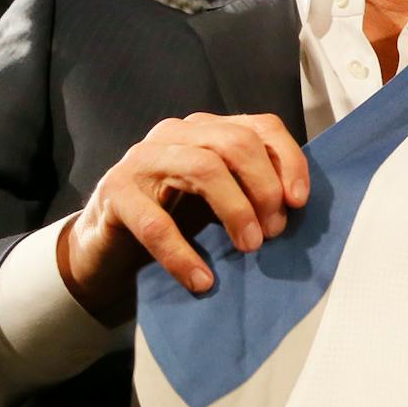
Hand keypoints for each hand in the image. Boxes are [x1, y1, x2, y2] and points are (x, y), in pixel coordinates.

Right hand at [59, 112, 309, 321]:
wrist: (107, 244)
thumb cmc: (173, 216)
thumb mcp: (219, 197)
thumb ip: (252, 190)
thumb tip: (296, 206)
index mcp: (207, 128)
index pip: (260, 126)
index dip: (288, 160)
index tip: (300, 201)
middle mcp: (176, 133)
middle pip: (236, 142)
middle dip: (264, 187)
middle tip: (274, 231)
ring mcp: (143, 159)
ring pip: (203, 168)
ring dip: (235, 210)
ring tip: (249, 247)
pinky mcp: (115, 192)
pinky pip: (155, 222)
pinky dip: (183, 254)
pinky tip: (202, 280)